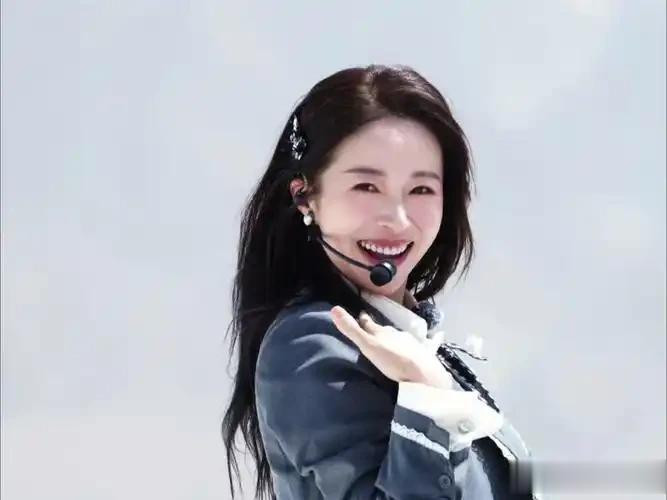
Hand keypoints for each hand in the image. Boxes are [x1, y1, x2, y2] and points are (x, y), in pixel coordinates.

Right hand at [330, 306, 453, 389]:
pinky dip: (435, 337)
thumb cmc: (392, 361)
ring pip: (403, 336)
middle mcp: (397, 333)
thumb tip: (334, 308)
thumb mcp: (368, 347)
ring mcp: (413, 341)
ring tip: (395, 338)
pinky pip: (432, 341)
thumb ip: (352, 330)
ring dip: (398, 337)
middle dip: (380, 330)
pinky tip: (440, 334)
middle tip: (375, 331)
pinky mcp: (427, 351)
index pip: (368, 323)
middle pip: (386, 330)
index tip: (360, 315)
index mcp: (382, 332)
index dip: (363, 320)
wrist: (422, 374)